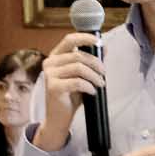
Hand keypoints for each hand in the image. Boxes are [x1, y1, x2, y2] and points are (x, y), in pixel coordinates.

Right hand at [33, 32, 105, 149]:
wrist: (58, 118)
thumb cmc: (70, 95)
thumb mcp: (82, 76)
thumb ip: (90, 62)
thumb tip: (104, 48)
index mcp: (55, 56)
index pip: (69, 40)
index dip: (85, 38)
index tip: (99, 42)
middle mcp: (50, 63)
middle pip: (78, 56)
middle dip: (95, 64)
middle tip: (103, 73)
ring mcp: (50, 75)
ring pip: (79, 68)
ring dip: (94, 76)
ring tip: (100, 84)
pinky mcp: (53, 87)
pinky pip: (77, 82)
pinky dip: (88, 86)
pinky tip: (92, 91)